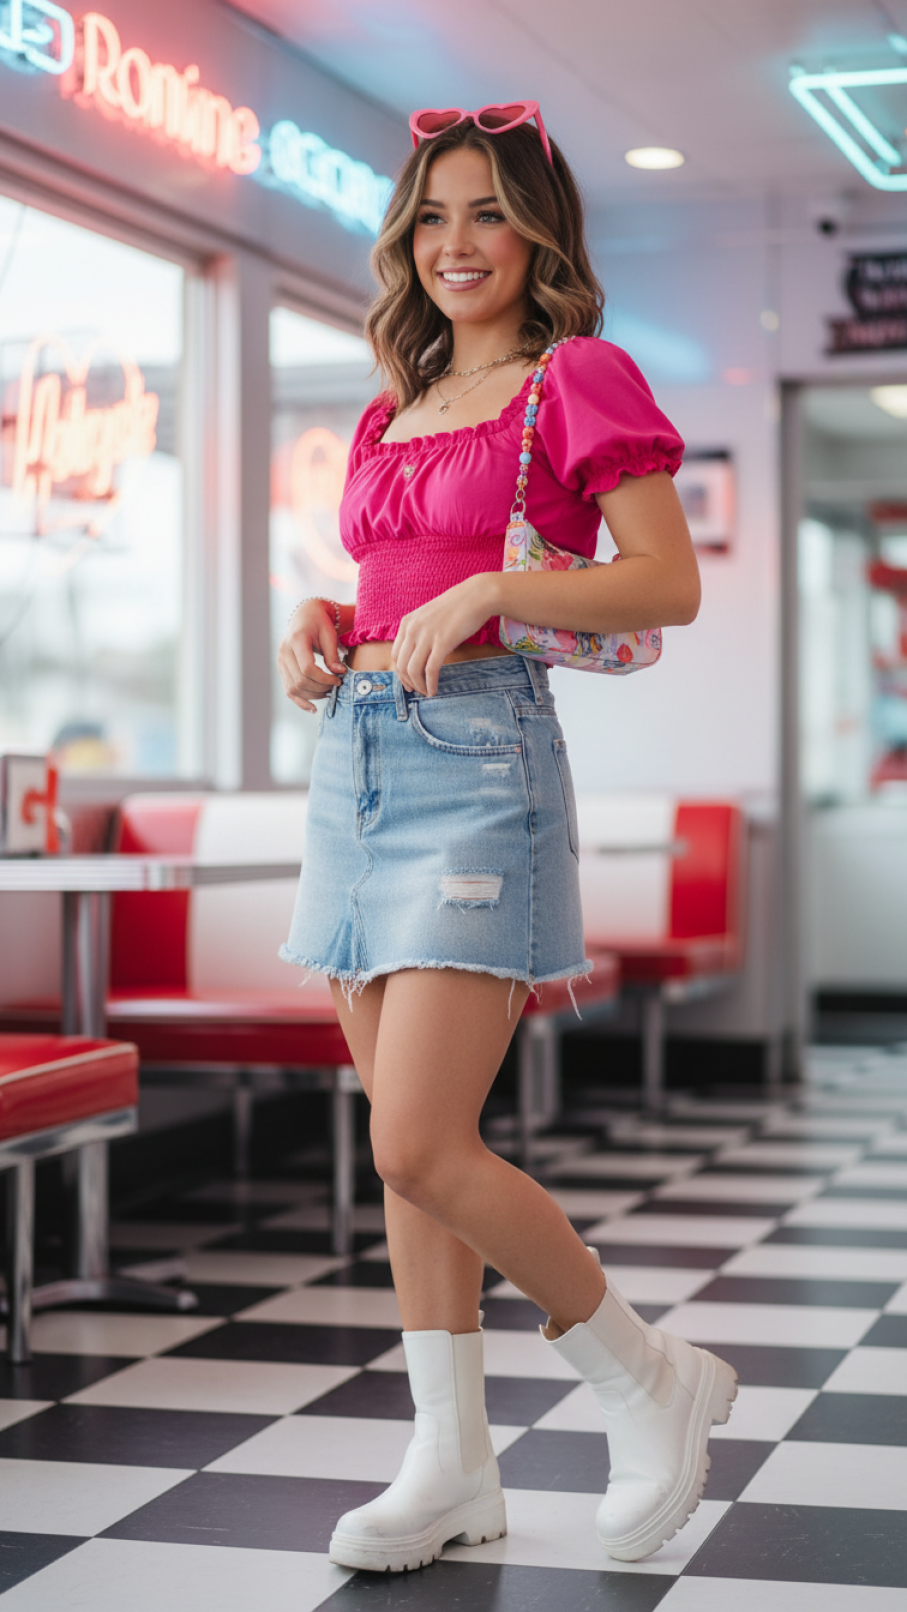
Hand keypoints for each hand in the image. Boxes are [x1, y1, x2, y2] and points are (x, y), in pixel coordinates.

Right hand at [277, 600, 346, 713]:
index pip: (307, 668)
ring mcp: (280, 661)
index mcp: (296, 641)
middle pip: (300, 681)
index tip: (339, 680)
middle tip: (335, 687)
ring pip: (293, 689)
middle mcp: (284, 652)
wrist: (304, 616)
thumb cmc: (319, 623)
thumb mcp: (329, 634)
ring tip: (328, 693)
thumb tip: (339, 673)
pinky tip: (313, 708)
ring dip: (312, 695)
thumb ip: (332, 654)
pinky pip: (288, 690)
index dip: (324, 679)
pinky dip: (300, 701)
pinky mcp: (282, 669)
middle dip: (320, 688)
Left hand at [391, 575, 496, 697]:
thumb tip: (419, 653)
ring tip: (426, 692)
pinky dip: (430, 684)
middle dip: (407, 682)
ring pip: (413, 670)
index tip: (408, 681)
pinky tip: (434, 691)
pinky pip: (430, 670)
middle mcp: (412, 629)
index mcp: (407, 623)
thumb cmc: (456, 607)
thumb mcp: (429, 616)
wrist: (476, 596)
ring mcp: (426, 636)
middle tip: (416, 691)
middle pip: (401, 665)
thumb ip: (420, 631)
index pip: (395, 654)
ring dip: (418, 686)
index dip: (400, 672)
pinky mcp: (442, 643)